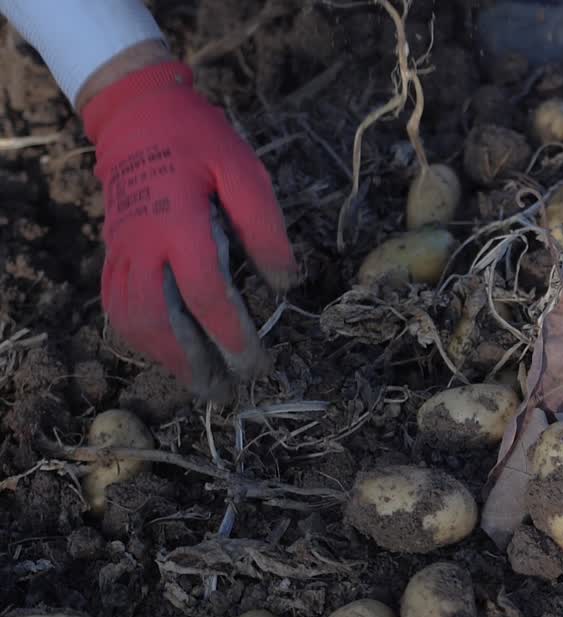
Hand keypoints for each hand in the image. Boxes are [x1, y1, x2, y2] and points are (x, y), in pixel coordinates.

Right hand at [82, 53, 297, 401]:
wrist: (139, 115)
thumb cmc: (201, 142)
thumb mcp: (245, 173)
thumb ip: (265, 229)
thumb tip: (286, 284)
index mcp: (179, 223)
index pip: (205, 294)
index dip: (230, 335)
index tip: (255, 363)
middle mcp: (142, 244)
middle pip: (157, 319)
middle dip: (191, 361)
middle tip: (224, 390)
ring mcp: (121, 249)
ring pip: (130, 317)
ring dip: (163, 356)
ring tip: (199, 381)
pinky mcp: (112, 251)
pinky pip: (115, 303)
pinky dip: (138, 335)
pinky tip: (167, 352)